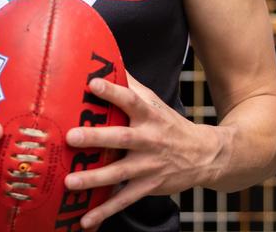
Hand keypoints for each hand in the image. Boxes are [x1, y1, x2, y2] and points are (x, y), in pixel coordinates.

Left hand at [64, 73, 229, 229]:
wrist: (205, 155)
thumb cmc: (169, 124)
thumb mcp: (155, 102)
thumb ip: (130, 84)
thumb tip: (106, 59)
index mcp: (148, 116)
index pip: (130, 100)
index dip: (112, 91)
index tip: (92, 83)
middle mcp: (149, 140)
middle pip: (121, 138)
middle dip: (96, 138)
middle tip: (71, 137)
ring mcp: (148, 166)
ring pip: (119, 173)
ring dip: (94, 178)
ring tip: (69, 181)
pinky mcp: (148, 186)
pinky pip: (124, 200)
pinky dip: (105, 211)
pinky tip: (85, 221)